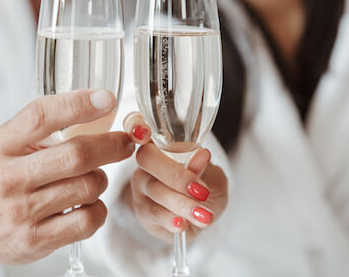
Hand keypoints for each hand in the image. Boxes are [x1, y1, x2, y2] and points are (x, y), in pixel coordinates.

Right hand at [0, 90, 134, 274]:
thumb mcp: (6, 141)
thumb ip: (44, 125)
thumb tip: (100, 108)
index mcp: (2, 144)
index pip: (41, 116)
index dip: (79, 104)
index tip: (107, 99)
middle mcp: (8, 178)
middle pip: (76, 155)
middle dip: (111, 146)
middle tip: (124, 142)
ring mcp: (20, 213)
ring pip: (87, 187)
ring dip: (101, 178)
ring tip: (92, 176)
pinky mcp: (33, 241)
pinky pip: (87, 220)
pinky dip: (98, 208)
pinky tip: (87, 202)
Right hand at [122, 113, 227, 243]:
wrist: (204, 216)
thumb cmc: (206, 187)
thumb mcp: (213, 175)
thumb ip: (204, 167)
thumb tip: (200, 155)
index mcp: (161, 142)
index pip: (136, 124)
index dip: (135, 125)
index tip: (144, 133)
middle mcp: (145, 162)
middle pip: (147, 159)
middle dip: (176, 175)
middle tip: (201, 191)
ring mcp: (141, 188)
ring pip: (155, 190)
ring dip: (183, 204)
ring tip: (204, 215)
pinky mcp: (143, 212)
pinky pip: (155, 214)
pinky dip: (172, 220)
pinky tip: (184, 224)